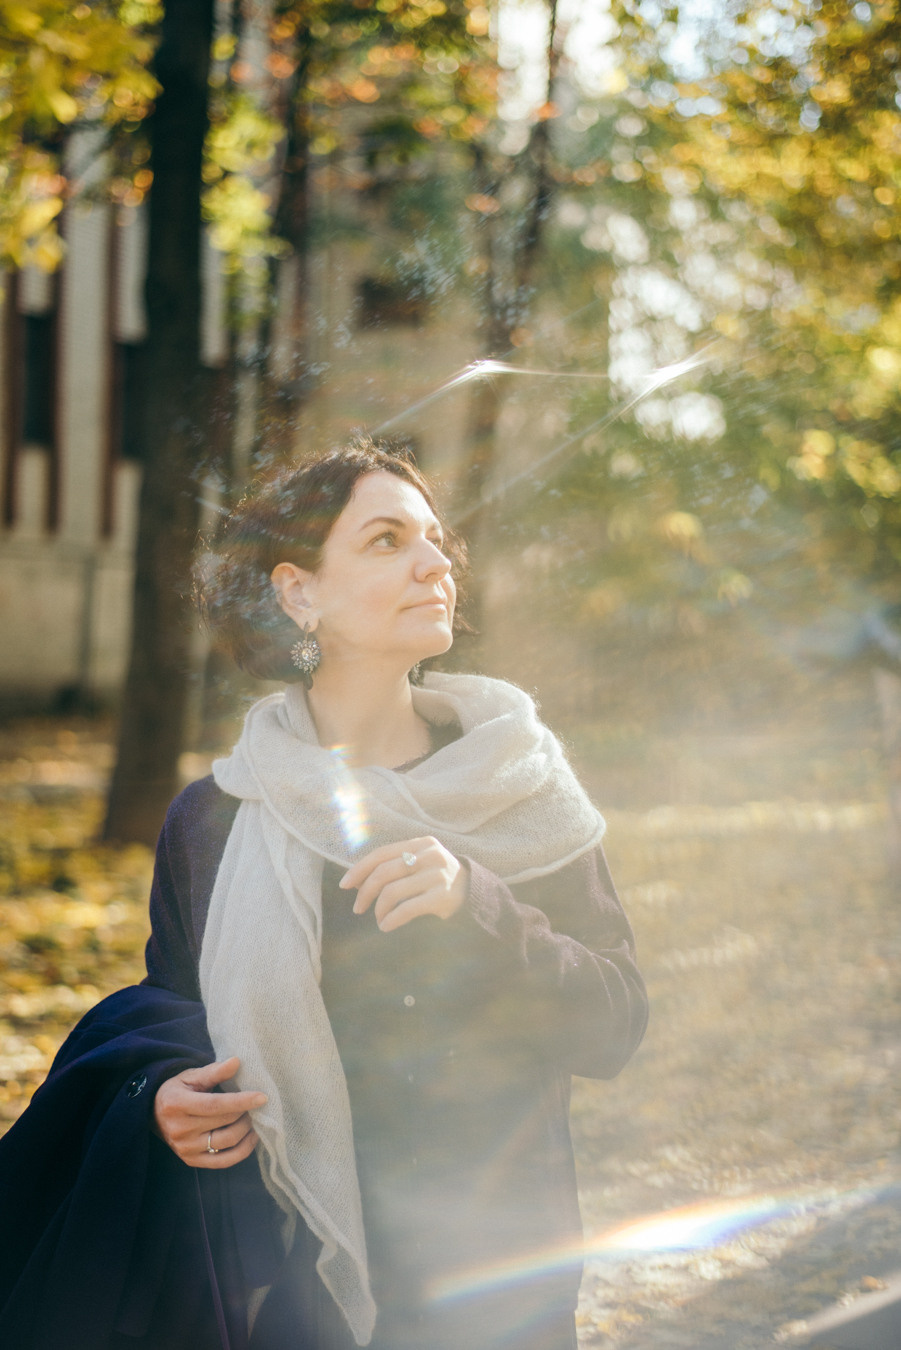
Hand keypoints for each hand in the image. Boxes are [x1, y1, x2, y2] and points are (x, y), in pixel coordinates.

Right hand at [153, 1055, 266, 1168]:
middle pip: (224, 1123)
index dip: (240, 1101)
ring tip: (253, 1117)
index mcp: (177, 1104)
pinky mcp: (191, 1161)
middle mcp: (180, 1129)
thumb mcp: (191, 1076)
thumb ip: (214, 1071)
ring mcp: (185, 1148)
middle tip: (256, 1104)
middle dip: (246, 1112)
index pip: (215, 1105)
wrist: (154, 1114)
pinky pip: (224, 1161)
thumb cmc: (177, 1090)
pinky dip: (242, 1151)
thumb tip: (236, 1062)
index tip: (262, 1097)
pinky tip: (251, 1137)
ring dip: (246, 1130)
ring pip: (227, 1142)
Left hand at [339, 836, 468, 932]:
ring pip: (393, 891)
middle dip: (365, 892)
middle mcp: (430, 855)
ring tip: (378, 918)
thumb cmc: (437, 879)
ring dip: (379, 909)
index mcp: (421, 843)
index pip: (381, 854)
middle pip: (384, 872)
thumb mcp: (420, 864)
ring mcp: (438, 875)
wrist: (475, 893)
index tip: (344, 886)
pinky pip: (407, 909)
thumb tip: (354, 881)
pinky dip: (391, 919)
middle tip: (358, 908)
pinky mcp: (443, 897)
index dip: (359, 869)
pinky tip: (386, 925)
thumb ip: (393, 867)